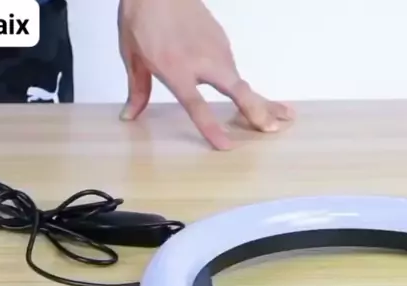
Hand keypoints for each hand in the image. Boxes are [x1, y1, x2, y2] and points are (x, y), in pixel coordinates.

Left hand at [117, 0, 293, 149]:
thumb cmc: (141, 18)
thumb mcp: (132, 56)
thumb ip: (137, 89)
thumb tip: (130, 115)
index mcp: (176, 69)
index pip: (197, 106)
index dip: (212, 128)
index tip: (226, 145)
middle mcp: (202, 60)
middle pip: (237, 89)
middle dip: (256, 110)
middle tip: (272, 129)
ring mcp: (216, 48)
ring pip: (239, 79)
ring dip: (256, 98)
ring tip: (277, 115)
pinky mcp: (221, 39)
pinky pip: (232, 66)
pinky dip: (240, 82)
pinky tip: (246, 94)